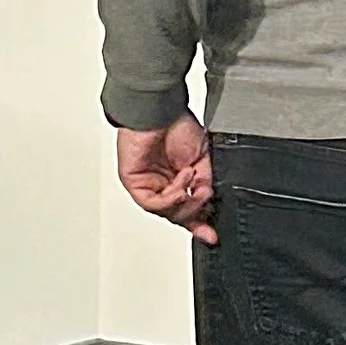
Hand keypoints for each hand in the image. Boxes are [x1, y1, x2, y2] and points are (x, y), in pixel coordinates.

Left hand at [117, 113, 216, 244]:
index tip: (212, 235)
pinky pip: (152, 204)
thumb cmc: (177, 124)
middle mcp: (161, 184)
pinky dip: (170, 198)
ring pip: (165, 212)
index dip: (200, 223)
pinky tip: (180, 185)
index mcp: (177, 180)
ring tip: (192, 184)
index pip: (187, 209)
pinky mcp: (133, 183)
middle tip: (205, 199)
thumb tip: (208, 204)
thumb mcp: (202, 159)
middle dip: (194, 214)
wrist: (161, 109)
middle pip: (177, 216)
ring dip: (184, 202)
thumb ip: (203, 184)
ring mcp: (147, 185)